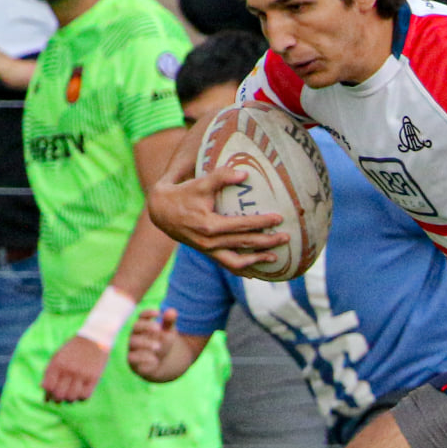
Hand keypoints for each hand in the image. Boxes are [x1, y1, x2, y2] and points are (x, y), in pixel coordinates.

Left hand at [43, 335, 109, 402]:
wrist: (94, 338)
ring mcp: (82, 374)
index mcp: (57, 364)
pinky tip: (80, 393)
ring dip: (70, 399)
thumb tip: (43, 388)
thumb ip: (49, 372)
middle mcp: (68, 370)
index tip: (49, 396)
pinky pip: (85, 395)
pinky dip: (81, 397)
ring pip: (72, 397)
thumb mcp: (57, 356)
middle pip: (59, 394)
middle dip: (57, 399)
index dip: (47, 394)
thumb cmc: (73, 348)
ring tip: (71, 396)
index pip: (48, 387)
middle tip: (60, 399)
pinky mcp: (94, 377)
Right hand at [126, 307, 178, 380]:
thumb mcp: (167, 332)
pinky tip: (154, 359)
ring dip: (145, 343)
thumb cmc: (161, 342)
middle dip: (146, 326)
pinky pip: (131, 358)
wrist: (157, 362)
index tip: (158, 313)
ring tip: (158, 346)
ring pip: (132, 342)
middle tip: (158, 328)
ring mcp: (131, 346)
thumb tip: (172, 311)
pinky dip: (142, 358)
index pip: (141, 316)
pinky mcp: (131, 359)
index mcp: (142, 325)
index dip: (148, 313)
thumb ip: (169, 322)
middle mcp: (134, 334)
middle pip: (135, 327)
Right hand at [147, 151, 287, 274]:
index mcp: (209, 226)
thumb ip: (221, 177)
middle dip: (267, 242)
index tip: (279, 218)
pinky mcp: (207, 253)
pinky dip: (242, 270)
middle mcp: (209, 242)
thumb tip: (245, 174)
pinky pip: (227, 265)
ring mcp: (208, 251)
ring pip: (236, 262)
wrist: (160, 211)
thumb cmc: (183, 194)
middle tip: (286, 237)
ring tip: (275, 258)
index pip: (242, 225)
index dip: (262, 222)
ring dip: (257, 261)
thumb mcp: (200, 183)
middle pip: (244, 244)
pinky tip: (255, 273)